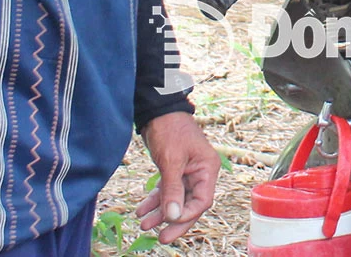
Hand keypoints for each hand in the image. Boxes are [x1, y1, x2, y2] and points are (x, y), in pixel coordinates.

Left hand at [137, 112, 219, 243]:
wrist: (158, 111)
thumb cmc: (170, 131)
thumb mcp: (171, 161)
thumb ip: (173, 189)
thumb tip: (172, 216)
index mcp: (207, 169)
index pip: (202, 201)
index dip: (186, 215)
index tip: (168, 224)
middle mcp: (200, 173)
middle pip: (190, 204)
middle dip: (174, 221)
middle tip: (161, 238)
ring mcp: (187, 172)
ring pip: (176, 200)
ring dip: (160, 213)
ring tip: (144, 225)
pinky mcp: (174, 170)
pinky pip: (166, 191)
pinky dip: (155, 201)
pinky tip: (142, 210)